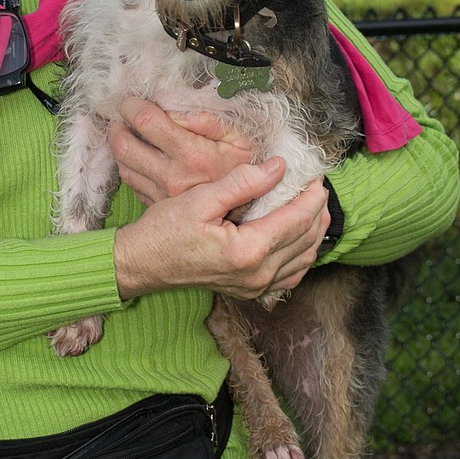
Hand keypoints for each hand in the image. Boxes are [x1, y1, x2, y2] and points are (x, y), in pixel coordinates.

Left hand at [107, 97, 254, 204]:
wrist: (252, 208)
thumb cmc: (247, 165)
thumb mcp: (236, 136)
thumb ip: (204, 119)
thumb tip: (171, 109)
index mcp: (192, 155)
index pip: (146, 122)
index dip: (133, 106)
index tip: (133, 102)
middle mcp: (172, 176)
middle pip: (123, 146)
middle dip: (118, 126)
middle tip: (124, 117)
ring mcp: (162, 194)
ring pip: (123, 166)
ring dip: (120, 146)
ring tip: (129, 134)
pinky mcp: (158, 205)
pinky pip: (132, 183)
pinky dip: (130, 166)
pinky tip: (141, 157)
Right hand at [113, 160, 329, 302]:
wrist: (142, 263)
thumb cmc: (164, 230)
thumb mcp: (201, 198)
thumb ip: (242, 183)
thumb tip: (278, 167)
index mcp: (248, 250)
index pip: (296, 219)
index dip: (311, 195)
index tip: (315, 174)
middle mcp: (257, 274)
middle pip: (305, 239)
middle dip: (317, 210)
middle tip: (317, 185)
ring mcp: (254, 287)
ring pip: (302, 260)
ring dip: (313, 233)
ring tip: (315, 206)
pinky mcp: (249, 291)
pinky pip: (289, 276)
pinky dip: (301, 255)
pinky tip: (300, 239)